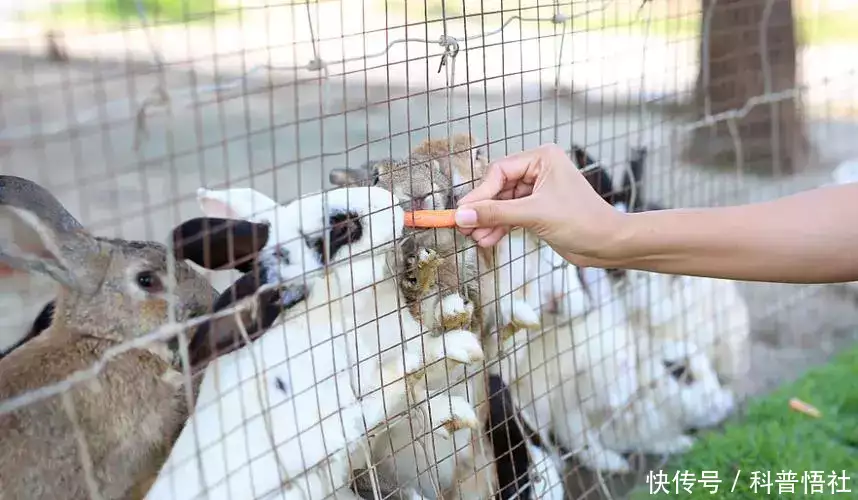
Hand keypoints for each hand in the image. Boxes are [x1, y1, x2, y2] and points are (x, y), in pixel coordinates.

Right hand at [454, 143, 627, 263]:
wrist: (608, 244)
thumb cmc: (583, 221)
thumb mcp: (534, 215)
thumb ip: (496, 214)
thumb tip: (463, 215)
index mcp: (542, 158)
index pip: (500, 172)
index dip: (480, 194)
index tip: (463, 212)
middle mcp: (539, 170)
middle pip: (498, 187)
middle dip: (483, 209)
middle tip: (463, 226)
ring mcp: (538, 190)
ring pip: (502, 203)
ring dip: (489, 221)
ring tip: (474, 237)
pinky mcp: (538, 209)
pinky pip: (510, 215)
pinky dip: (499, 227)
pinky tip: (487, 239)